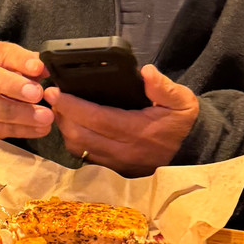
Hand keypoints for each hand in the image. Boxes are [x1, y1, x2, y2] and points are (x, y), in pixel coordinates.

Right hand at [0, 42, 52, 139]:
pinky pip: (2, 129)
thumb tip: (44, 69)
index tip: (38, 68)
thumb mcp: (10, 59)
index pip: (2, 54)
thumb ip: (27, 61)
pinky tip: (41, 128)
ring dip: (23, 115)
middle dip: (16, 88)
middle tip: (37, 93)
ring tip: (46, 116)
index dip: (21, 61)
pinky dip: (24, 130)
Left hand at [45, 64, 198, 175]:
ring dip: (65, 129)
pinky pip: (85, 157)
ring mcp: (116, 164)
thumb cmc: (181, 124)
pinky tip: (73, 127)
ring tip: (61, 110)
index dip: (71, 105)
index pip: (95, 118)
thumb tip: (145, 72)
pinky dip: (74, 142)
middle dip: (62, 115)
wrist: (190, 153)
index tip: (55, 91)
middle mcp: (123, 150)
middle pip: (79, 134)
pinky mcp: (113, 171)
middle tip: (53, 97)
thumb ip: (164, 86)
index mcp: (136, 131)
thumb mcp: (182, 101)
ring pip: (78, 148)